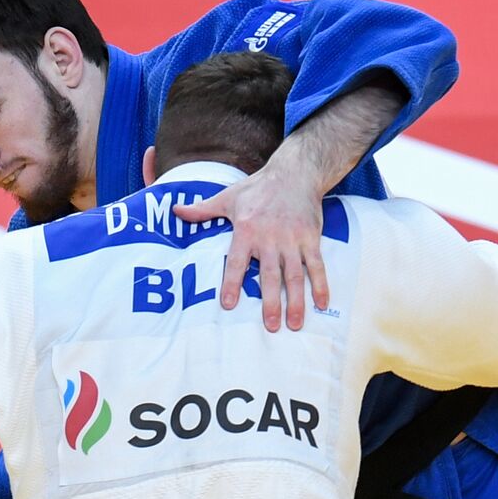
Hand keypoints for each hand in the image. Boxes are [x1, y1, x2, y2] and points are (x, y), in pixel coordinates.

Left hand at [173, 164, 328, 331]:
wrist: (295, 172)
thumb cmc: (258, 187)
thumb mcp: (228, 197)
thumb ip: (203, 209)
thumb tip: (175, 210)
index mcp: (246, 229)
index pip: (237, 261)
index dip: (232, 283)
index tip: (228, 305)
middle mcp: (270, 237)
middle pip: (270, 275)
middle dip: (271, 302)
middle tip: (270, 326)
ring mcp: (293, 239)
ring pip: (295, 275)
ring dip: (296, 301)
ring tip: (295, 324)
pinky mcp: (311, 238)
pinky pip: (317, 265)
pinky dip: (321, 285)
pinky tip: (322, 304)